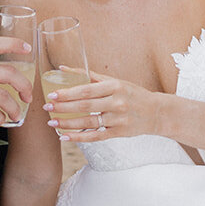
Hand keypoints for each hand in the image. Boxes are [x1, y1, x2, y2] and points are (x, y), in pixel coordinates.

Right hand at [0, 36, 33, 134]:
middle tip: (28, 96)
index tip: (27, 49)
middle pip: (9, 73)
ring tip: (15, 114)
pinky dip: (1, 118)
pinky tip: (0, 119)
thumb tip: (13, 78)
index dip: (13, 44)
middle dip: (24, 86)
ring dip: (14, 108)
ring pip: (4, 97)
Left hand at [43, 71, 160, 142]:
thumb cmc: (133, 94)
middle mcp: (117, 103)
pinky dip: (79, 137)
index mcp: (115, 86)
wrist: (157, 113)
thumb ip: (90, 76)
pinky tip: (65, 137)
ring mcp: (118, 120)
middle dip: (64, 108)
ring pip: (89, 123)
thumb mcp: (116, 81)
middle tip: (47, 108)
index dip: (69, 93)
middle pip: (85, 106)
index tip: (53, 95)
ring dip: (68, 124)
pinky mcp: (119, 133)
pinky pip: (96, 136)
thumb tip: (64, 68)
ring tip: (52, 123)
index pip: (87, 90)